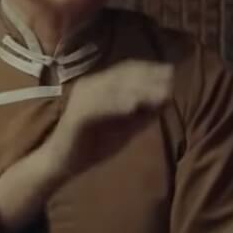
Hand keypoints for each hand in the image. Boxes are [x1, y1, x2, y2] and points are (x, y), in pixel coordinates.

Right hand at [45, 60, 174, 175]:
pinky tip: (134, 105)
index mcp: (100, 85)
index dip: (149, 69)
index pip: (126, 70)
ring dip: (137, 89)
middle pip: (121, 75)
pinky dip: (116, 104)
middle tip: (170, 79)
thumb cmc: (93, 145)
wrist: (61, 163)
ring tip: (159, 92)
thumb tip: (166, 100)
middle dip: (148, 77)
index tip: (171, 72)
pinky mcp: (76, 115)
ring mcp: (81, 99)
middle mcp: (89, 86)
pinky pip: (97, 107)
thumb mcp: (125, 128)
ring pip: (112, 88)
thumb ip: (143, 115)